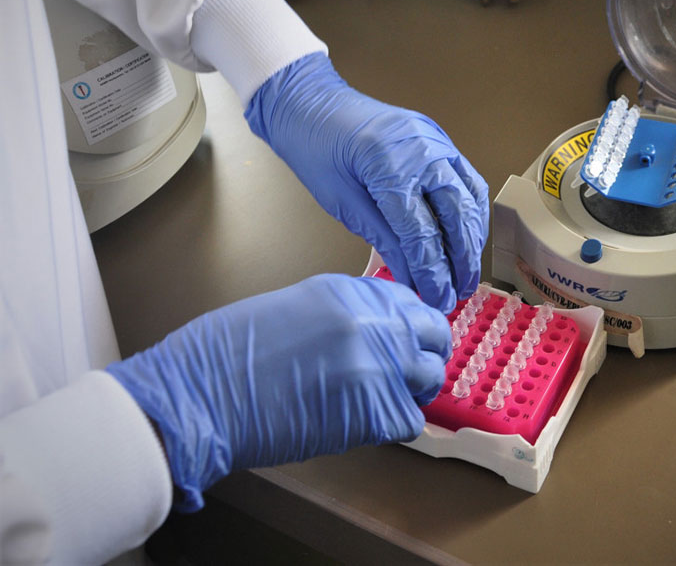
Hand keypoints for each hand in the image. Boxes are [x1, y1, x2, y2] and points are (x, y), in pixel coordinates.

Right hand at [105, 275, 449, 511]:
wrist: (202, 398)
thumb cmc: (224, 358)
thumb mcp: (290, 308)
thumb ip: (339, 315)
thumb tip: (367, 332)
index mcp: (347, 292)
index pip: (408, 301)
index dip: (411, 325)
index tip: (407, 338)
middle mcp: (371, 322)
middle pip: (432, 334)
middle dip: (426, 352)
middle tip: (411, 371)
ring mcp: (378, 365)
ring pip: (429, 377)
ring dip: (414, 390)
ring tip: (385, 399)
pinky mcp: (375, 411)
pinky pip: (410, 420)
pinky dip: (395, 425)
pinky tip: (368, 423)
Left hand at [246, 53, 487, 312]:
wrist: (310, 103)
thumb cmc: (315, 147)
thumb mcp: (340, 201)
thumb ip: (382, 237)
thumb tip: (410, 276)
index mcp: (391, 165)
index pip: (422, 232)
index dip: (432, 272)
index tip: (436, 298)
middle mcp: (423, 149)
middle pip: (456, 216)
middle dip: (461, 260)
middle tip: (458, 292)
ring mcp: (436, 141)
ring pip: (470, 198)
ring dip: (472, 238)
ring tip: (467, 271)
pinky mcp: (439, 140)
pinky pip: (467, 178)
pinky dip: (471, 210)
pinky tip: (468, 235)